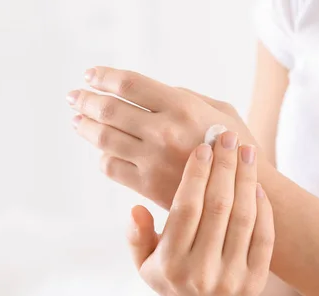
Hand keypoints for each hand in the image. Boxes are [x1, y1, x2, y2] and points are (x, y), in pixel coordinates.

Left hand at [67, 66, 259, 209]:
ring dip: (85, 126)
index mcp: (183, 107)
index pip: (129, 84)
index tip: (90, 75)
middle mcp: (164, 132)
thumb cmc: (236, 148)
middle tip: (74, 97)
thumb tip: (146, 93)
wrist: (244, 197)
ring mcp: (153, 161)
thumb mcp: (220, 109)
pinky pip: (111, 167)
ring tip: (77, 119)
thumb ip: (182, 97)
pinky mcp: (147, 186)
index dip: (104, 77)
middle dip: (86, 100)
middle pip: (110, 110)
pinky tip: (102, 150)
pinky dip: (102, 156)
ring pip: (104, 139)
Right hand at [126, 136, 274, 295]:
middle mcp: (201, 273)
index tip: (202, 147)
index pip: (185, 209)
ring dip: (246, 179)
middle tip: (227, 137)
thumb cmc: (170, 280)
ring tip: (246, 151)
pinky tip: (257, 184)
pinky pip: (264, 237)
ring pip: (243, 218)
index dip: (196, 175)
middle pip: (218, 207)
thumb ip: (137, 237)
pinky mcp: (255, 282)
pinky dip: (263, 208)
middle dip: (224, 166)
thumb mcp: (144, 264)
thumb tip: (136, 210)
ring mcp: (232, 279)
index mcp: (169, 264)